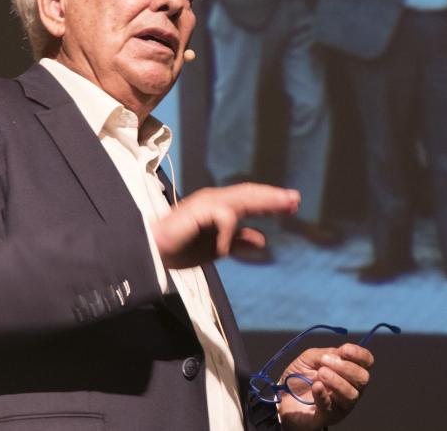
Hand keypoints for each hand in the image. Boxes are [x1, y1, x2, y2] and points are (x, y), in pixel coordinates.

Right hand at [150, 183, 298, 268]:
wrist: (151, 253)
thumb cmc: (179, 248)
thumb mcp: (217, 248)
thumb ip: (238, 242)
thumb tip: (262, 239)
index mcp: (220, 207)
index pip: (250, 200)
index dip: (272, 202)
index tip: (293, 206)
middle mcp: (214, 200)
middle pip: (250, 193)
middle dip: (274, 197)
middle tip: (295, 199)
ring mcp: (205, 203)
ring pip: (241, 198)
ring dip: (265, 201)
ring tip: (285, 207)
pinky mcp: (196, 211)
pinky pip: (223, 217)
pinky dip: (229, 231)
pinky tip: (227, 248)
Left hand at [276, 344, 373, 430]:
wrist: (282, 397)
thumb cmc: (300, 377)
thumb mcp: (309, 358)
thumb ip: (325, 354)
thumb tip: (339, 354)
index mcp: (349, 370)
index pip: (366, 361)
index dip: (359, 354)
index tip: (344, 350)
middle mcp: (351, 388)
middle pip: (363, 378)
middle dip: (346, 367)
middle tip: (325, 363)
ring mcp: (342, 404)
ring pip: (352, 394)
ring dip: (336, 381)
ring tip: (320, 374)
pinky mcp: (328, 416)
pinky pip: (331, 407)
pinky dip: (324, 395)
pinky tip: (316, 387)